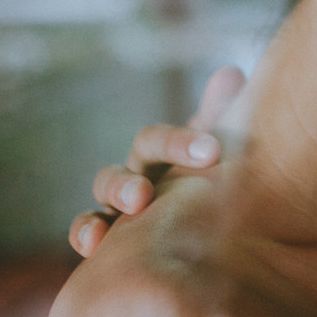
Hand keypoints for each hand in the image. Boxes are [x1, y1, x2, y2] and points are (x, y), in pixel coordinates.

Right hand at [68, 66, 245, 256]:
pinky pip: (87, 232)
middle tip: (143, 196)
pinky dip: (84, 234)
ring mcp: (118, 206)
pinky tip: (92, 245)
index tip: (212, 152)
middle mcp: (135, 175)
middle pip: (119, 172)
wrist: (216, 231)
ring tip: (125, 216)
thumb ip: (223, 118)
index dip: (180, 144)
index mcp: (160, 154)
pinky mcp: (110, 237)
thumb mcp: (221, 153)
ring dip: (110, 203)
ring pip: (104, 197)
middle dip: (129, 182)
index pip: (157, 141)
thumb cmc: (215, 184)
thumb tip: (231, 72)